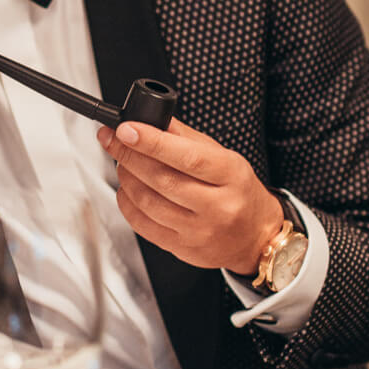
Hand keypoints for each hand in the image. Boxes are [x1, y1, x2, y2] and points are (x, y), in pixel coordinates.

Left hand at [97, 117, 283, 275]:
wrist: (255, 237)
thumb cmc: (238, 192)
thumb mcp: (224, 157)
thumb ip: (185, 138)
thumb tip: (150, 120)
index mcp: (230, 175)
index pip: (187, 157)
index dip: (151, 142)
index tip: (126, 129)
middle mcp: (217, 206)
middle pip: (161, 179)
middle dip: (129, 155)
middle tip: (113, 140)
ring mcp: (199, 231)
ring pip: (147, 202)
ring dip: (126, 178)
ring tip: (122, 162)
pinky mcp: (182, 249)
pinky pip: (142, 225)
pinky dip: (127, 203)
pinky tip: (127, 189)